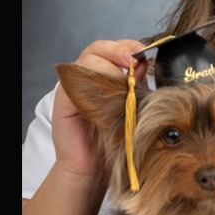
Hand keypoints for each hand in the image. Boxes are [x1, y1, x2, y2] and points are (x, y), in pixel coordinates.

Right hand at [51, 39, 148, 176]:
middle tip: (134, 60)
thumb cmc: (115, 139)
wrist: (94, 167)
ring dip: (108, 66)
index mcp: (106, 73)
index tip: (147, 53)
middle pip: (99, 48)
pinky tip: (107, 94)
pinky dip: (91, 82)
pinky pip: (73, 80)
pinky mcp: (63, 98)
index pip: (116, 48)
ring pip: (88, 60)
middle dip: (119, 50)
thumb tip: (150, 66)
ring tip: (123, 81)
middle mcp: (88, 75)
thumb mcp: (132, 108)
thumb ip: (138, 86)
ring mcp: (74, 85)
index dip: (130, 46)